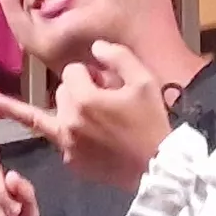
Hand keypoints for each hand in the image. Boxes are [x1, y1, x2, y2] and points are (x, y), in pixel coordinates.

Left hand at [0, 39, 173, 195]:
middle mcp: (68, 122)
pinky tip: (80, 136)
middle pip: (62, 93)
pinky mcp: (71, 162)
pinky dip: (70, 134)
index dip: (90, 73)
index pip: (71, 73)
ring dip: (68, 110)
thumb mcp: (143, 80)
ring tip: (89, 114)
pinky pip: (61, 139)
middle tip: (104, 97)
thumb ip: (117, 56)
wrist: (159, 167)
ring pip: (55, 115)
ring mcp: (67, 145)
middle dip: (78, 90)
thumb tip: (95, 48)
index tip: (106, 80)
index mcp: (83, 100)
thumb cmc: (152, 122)